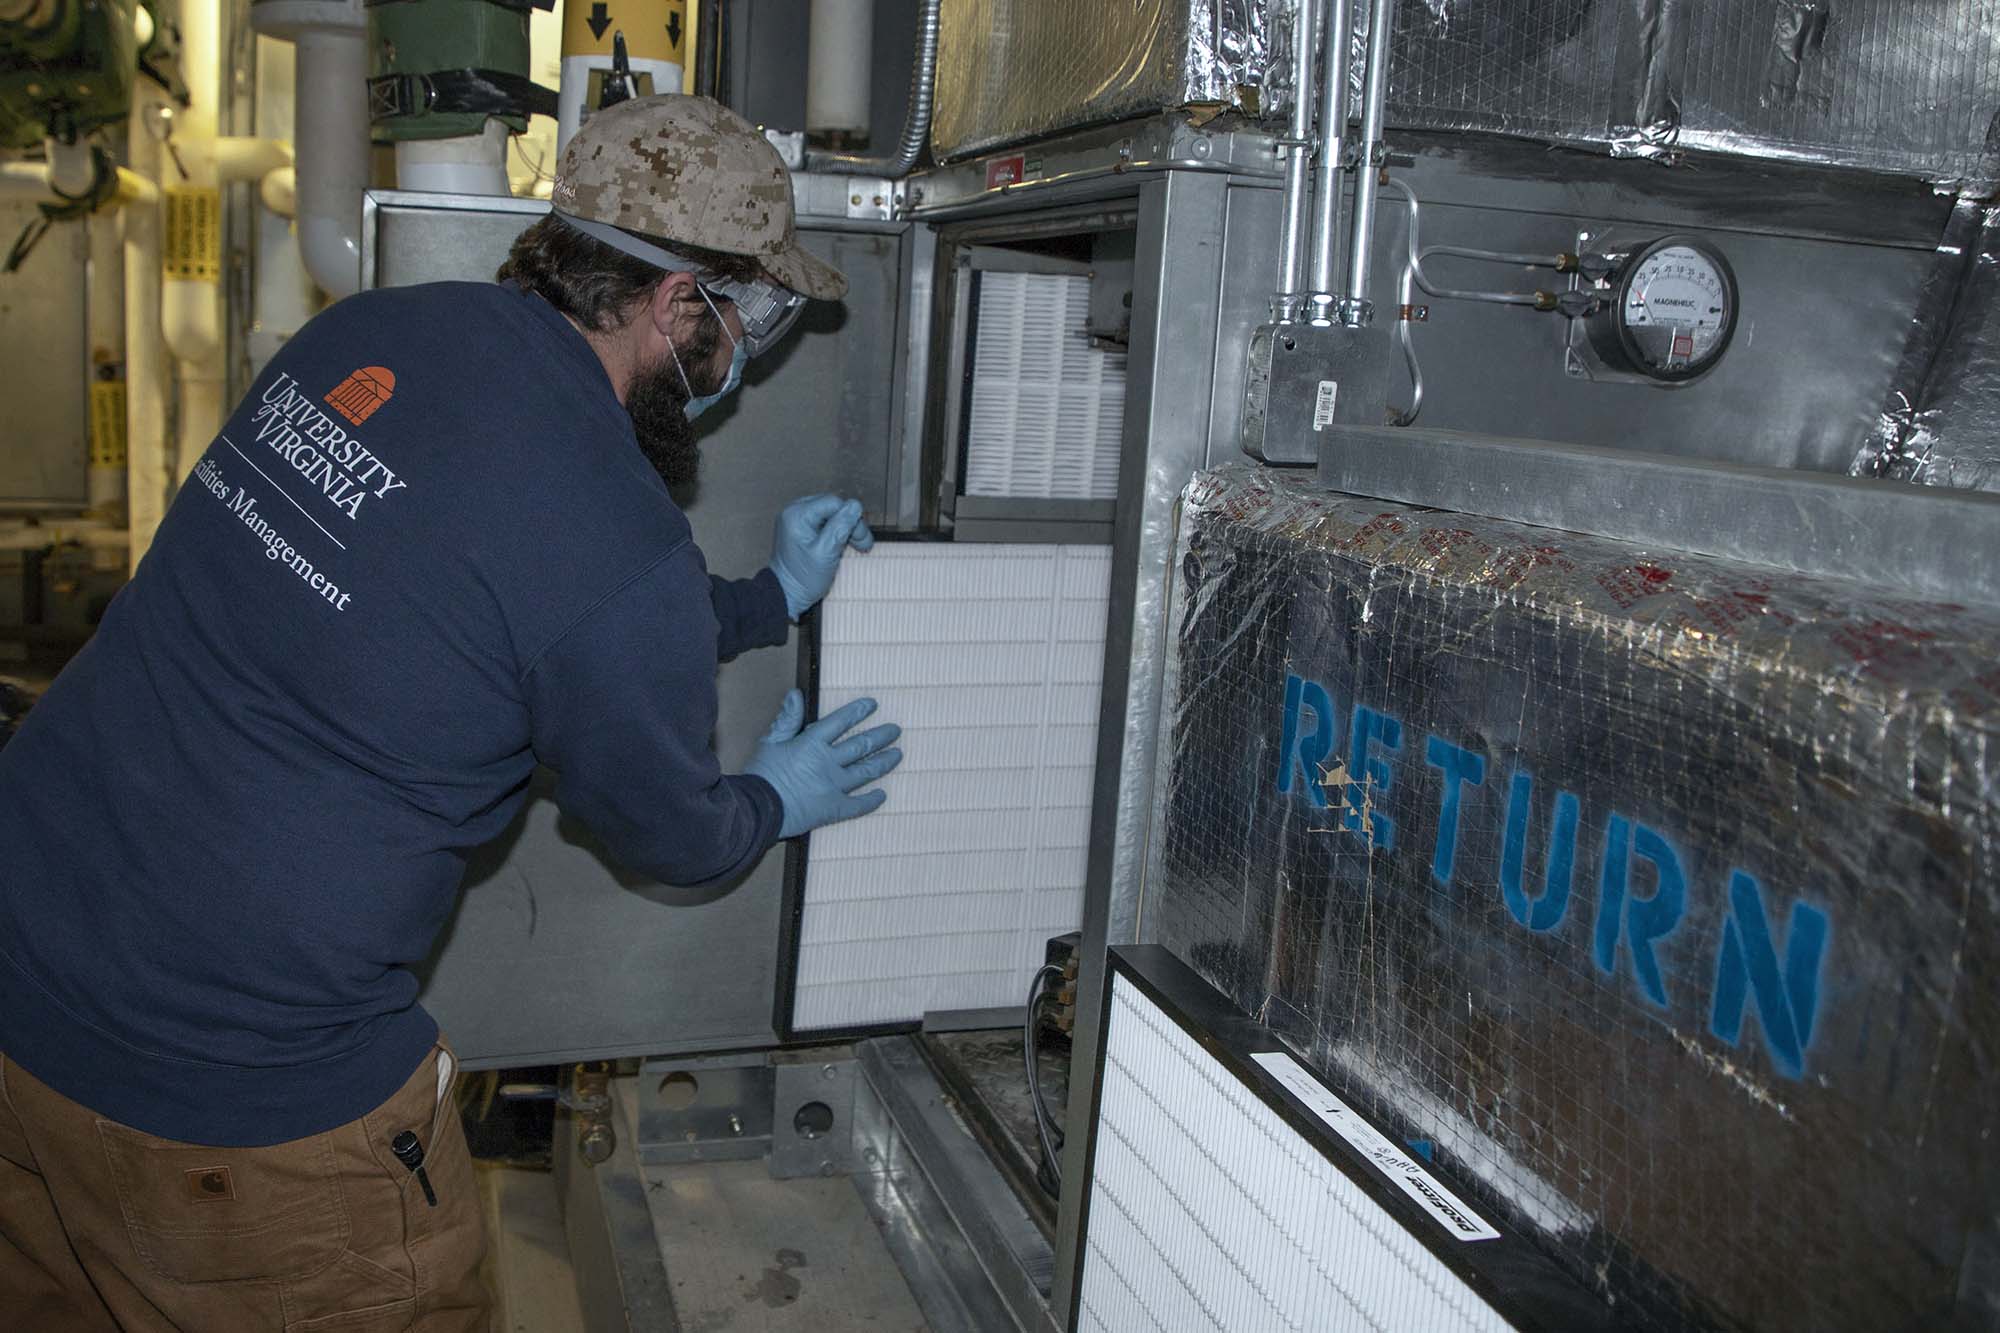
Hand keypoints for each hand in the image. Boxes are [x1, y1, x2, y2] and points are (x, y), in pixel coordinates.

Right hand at [744, 691, 901, 838]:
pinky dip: (872, 800)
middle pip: (861, 745)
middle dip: (881, 736)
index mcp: (812, 743)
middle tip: (895, 730)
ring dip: (884, 762)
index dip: (858, 711)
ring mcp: (834, 786)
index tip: (872, 705)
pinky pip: (859, 805)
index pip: (841, 721)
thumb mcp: (770, 742)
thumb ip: (787, 719)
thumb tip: (796, 694)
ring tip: (897, 754)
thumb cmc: (760, 775)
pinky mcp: (833, 809)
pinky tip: (882, 795)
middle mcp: (828, 762)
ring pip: (866, 771)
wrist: (757, 810)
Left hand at [769, 494, 873, 619]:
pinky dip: (837, 532)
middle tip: (861, 545)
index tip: (861, 541)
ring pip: (832, 514)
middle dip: (850, 525)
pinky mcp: (801, 527)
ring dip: (846, 529)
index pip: (834, 503)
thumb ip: (840, 527)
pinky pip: (825, 522)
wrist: (786, 595)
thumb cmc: (802, 579)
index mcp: (797, 515)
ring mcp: (797, 519)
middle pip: (834, 507)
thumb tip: (855, 505)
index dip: (852, 519)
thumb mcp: (826, 553)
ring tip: (855, 546)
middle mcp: (795, 511)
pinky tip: (842, 545)